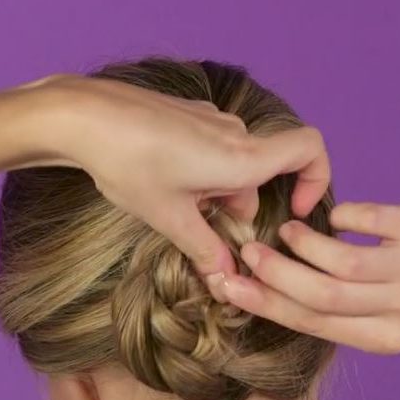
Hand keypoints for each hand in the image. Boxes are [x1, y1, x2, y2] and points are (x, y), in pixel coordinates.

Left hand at [30, 74, 329, 279]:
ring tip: (173, 207)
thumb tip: (227, 283)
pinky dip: (202, 175)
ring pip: (234, 166)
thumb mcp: (170, 218)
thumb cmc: (129, 165)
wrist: (83, 116)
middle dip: (240, 209)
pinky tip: (163, 184)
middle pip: (262, 175)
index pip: (309, 149)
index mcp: (241, 157)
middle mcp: (235, 133)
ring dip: (217, 194)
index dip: (316, 179)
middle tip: (202, 231)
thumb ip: (205, 251)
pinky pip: (213, 150)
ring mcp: (211, 120)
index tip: (295, 210)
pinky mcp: (189, 116)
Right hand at [220, 201, 399, 353]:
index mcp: (383, 339)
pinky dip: (341, 216)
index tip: (229, 286)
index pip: (311, 324)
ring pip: (339, 262)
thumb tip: (276, 289)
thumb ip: (343, 313)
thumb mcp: (391, 321)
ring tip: (288, 231)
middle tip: (248, 252)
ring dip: (302, 243)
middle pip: (319, 297)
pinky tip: (334, 217)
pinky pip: (366, 220)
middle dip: (273, 274)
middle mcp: (399, 311)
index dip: (265, 304)